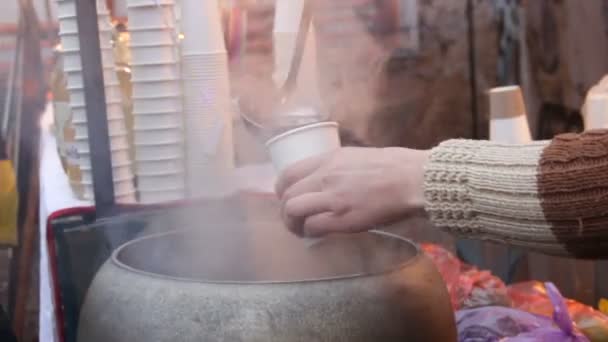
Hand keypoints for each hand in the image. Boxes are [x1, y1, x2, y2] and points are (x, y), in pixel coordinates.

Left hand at [276, 147, 428, 236]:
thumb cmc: (394, 166)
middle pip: (287, 194)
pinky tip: (316, 234)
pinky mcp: (341, 218)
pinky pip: (312, 227)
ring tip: (300, 230)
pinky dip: (309, 232)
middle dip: (284, 209)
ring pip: (292, 210)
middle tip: (292, 219)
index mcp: (329, 159)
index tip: (286, 197)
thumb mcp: (358, 156)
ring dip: (292, 223)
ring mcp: (332, 198)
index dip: (281, 189)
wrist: (412, 179)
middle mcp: (325, 176)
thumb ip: (338, 166)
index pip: (288, 172)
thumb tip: (330, 177)